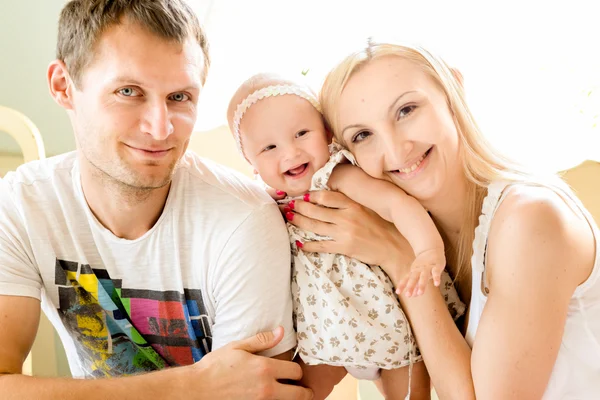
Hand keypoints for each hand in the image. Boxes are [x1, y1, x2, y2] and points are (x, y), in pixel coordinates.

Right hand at [189, 327, 312, 399]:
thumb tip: (281, 331)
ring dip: (290, 398)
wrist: (196, 390)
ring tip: (287, 393)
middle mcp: (266, 388)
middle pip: (299, 394)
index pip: (296, 371)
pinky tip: (270, 397)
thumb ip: (262, 340)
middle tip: (301, 388)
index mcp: (265, 368)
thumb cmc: (215, 366)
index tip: (292, 371)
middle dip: (303, 391)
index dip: (297, 371)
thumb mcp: (238, 347)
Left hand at [287, 190, 414, 281]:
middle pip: (316, 211)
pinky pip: (321, 245)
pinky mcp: (344, 247)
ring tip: (289, 218)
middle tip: (288, 206)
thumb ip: (348, 204)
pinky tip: (299, 243)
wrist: (392, 246)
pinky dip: (308, 245)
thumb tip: (327, 197)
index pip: (327, 196)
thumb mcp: (365, 209)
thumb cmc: (379, 226)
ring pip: (315, 226)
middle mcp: (347, 217)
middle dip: (299, 208)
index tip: (303, 195)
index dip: (312, 195)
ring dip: (299, 222)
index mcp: (353, 205)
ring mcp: (345, 233)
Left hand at [396, 248, 444, 296]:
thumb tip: (413, 295)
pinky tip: (436, 284)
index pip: (406, 278)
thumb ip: (416, 285)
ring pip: (424, 276)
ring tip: (420, 293)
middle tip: (408, 295)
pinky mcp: (437, 265)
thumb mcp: (419, 274)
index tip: (397, 292)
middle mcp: (419, 269)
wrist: (432, 248)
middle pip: (414, 278)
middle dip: (410, 286)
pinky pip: (436, 272)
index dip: (402, 285)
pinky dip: (436, 278)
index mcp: (414, 271)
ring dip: (421, 284)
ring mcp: (428, 267)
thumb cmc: (424, 264)